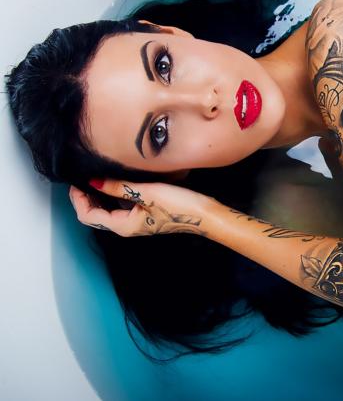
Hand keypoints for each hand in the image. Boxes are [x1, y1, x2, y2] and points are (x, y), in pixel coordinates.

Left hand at [68, 178, 218, 236]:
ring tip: (97, 176)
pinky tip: (117, 182)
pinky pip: (121, 206)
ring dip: (99, 195)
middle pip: (95, 214)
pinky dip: (114, 195)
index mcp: (123, 225)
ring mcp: (136, 221)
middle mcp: (126, 227)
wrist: (205, 215)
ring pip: (108, 210)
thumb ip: (118, 187)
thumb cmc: (178, 206)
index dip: (78, 199)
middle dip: (85, 197)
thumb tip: (93, 181)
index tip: (76, 181)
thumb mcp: (146, 192)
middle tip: (82, 177)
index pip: (88, 215)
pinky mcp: (145, 215)